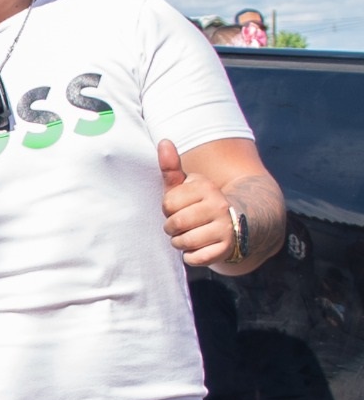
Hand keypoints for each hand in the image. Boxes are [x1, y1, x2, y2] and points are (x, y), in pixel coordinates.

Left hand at [159, 140, 235, 265]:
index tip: (180, 208)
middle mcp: (219, 204)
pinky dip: (191, 256)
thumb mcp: (185, 186)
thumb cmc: (199, 204)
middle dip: (172, 229)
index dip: (168, 209)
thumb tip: (164, 141)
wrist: (236, 224)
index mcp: (206, 187)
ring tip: (190, 236)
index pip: (168, 204)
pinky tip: (200, 247)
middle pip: (174, 224)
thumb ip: (171, 168)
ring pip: (183, 242)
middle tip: (182, 225)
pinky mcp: (227, 248)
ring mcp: (225, 227)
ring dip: (180, 243)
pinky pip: (194, 258)